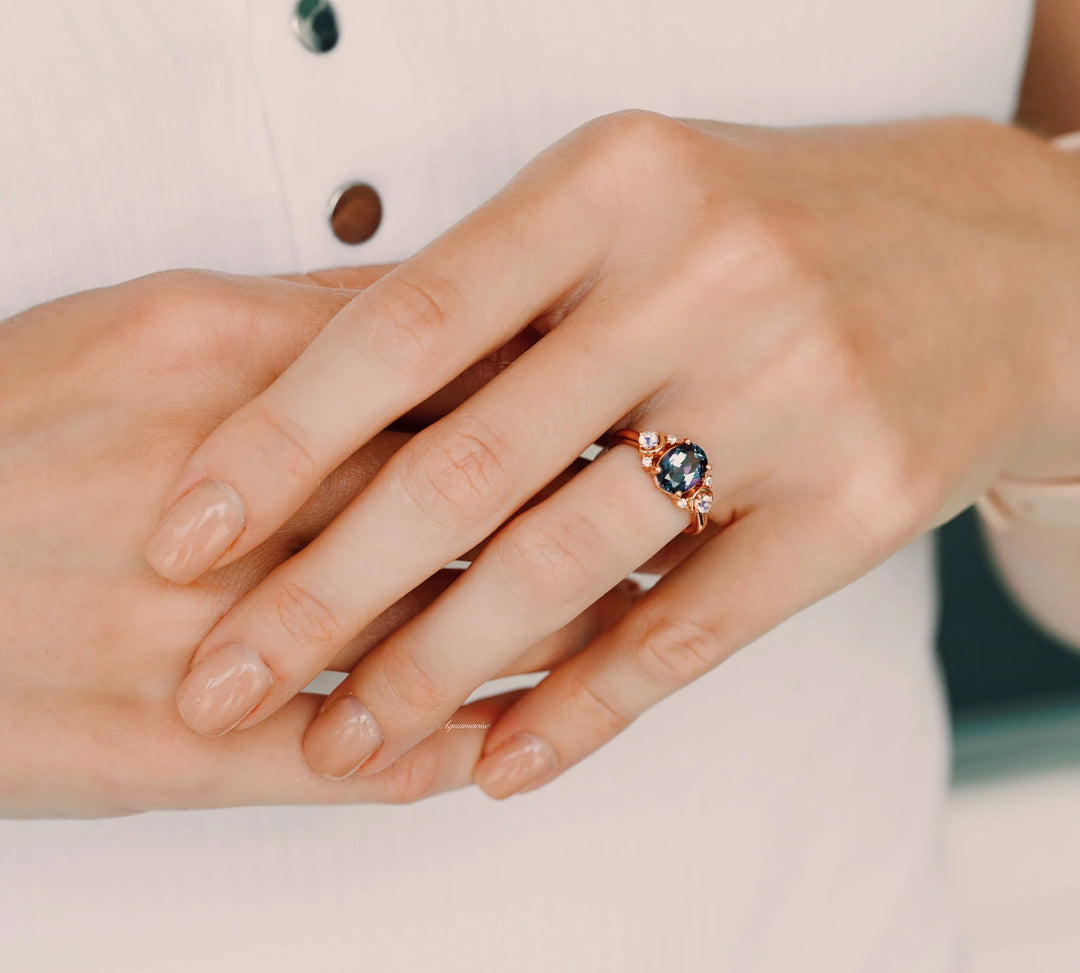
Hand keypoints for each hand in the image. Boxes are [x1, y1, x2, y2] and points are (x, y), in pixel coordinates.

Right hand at [1, 267, 593, 816]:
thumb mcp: (139, 331)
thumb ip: (294, 325)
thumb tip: (420, 311)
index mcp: (225, 376)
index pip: (443, 372)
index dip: (558, 386)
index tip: (629, 390)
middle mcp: (236, 505)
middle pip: (461, 497)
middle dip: (584, 497)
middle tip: (675, 492)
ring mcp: (216, 635)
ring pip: (433, 635)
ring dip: (548, 630)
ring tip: (635, 614)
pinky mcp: (182, 752)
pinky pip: (353, 756)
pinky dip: (451, 747)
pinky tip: (520, 737)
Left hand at [148, 110, 1079, 795]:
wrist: (998, 261)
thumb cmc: (775, 234)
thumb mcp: (629, 213)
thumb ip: (495, 301)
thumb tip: (323, 416)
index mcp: (615, 183)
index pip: (405, 323)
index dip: (281, 439)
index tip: (188, 536)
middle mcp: (704, 277)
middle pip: (470, 464)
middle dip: (323, 590)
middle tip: (219, 677)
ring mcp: (795, 391)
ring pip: (571, 566)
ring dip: (437, 674)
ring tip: (343, 740)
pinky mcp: (862, 500)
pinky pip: (693, 631)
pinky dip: (585, 708)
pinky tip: (500, 764)